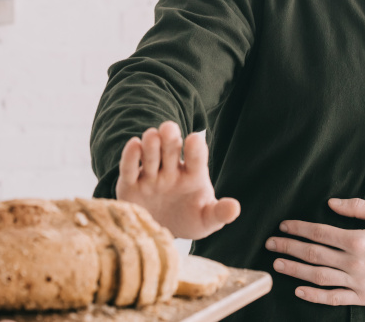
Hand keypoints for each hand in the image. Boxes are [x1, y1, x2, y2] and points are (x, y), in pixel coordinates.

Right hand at [116, 121, 240, 239]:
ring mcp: (150, 175)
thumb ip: (219, 213)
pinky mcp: (130, 184)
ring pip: (150, 155)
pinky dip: (130, 157)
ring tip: (152, 136)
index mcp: (193, 174)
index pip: (196, 158)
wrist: (161, 235)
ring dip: (151, 145)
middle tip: (169, 129)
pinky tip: (134, 145)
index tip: (195, 139)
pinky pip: (129, 169)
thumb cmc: (189, 220)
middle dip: (170, 138)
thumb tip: (235, 208)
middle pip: (171, 149)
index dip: (195, 149)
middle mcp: (171, 170)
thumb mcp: (207, 220)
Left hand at [265, 197, 364, 306]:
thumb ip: (358, 206)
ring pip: (318, 276)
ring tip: (277, 265)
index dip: (298, 228)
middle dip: (288, 248)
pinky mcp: (362, 297)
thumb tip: (331, 202)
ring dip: (295, 270)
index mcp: (359, 239)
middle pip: (313, 254)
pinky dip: (314, 296)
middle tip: (270, 244)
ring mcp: (357, 282)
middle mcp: (354, 262)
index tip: (283, 226)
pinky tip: (298, 290)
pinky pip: (334, 298)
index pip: (320, 232)